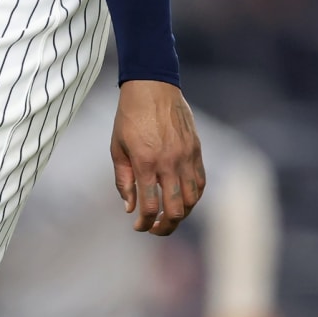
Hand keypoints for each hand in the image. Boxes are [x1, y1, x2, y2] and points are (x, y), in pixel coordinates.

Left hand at [110, 80, 204, 235]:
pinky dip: (194, 197)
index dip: (145, 223)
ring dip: (181, 214)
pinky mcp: (197, 151)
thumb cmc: (129, 116)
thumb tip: (129, 208)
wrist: (152, 87)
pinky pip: (200, 182)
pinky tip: (183, 200)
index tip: (139, 227)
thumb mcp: (117, 147)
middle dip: (165, 226)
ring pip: (192, 199)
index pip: (150, 206)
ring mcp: (186, 157)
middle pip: (175, 209)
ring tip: (169, 217)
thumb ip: (123, 179)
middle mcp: (169, 163)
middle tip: (155, 229)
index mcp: (145, 162)